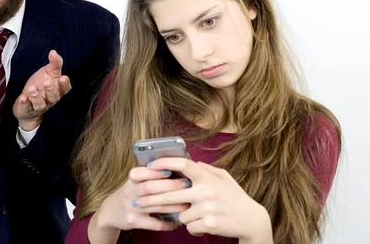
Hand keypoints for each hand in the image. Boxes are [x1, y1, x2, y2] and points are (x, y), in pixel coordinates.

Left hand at [12, 50, 71, 129]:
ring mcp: (39, 105)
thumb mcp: (48, 72)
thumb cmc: (41, 85)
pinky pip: (27, 107)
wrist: (28, 102)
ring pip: (40, 103)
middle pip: (54, 96)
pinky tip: (23, 97)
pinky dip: (25, 103)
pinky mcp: (28, 109)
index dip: (64, 84)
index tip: (63, 78)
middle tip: (47, 82)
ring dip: (36, 96)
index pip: (65, 88)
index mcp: (57, 89)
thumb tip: (53, 52)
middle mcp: (50, 99)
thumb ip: (54, 63)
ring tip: (32, 88)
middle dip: (51, 90)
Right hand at [91, 166, 188, 235]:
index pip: (139, 173)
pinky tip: (177, 222)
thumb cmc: (130, 193)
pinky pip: (154, 224)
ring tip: (187, 203)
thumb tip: (175, 168)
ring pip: (155, 206)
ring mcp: (131, 208)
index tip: (169, 170)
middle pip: (149, 187)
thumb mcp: (134, 182)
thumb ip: (149, 176)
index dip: (154, 172)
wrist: (111, 212)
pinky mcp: (134, 222)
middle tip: (186, 184)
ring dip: (173, 205)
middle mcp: (129, 192)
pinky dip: (168, 224)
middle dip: (170, 185)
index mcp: (130, 180)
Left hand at [139, 158, 272, 241]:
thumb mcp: (224, 178)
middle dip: (150, 198)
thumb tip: (190, 162)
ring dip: (183, 216)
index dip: (164, 162)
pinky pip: (189, 226)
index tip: (150, 165)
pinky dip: (193, 227)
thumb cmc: (235, 197)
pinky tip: (204, 223)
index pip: (183, 164)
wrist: (252, 220)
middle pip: (170, 194)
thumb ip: (206, 169)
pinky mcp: (208, 224)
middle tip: (136, 201)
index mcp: (208, 177)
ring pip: (180, 214)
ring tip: (198, 214)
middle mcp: (206, 191)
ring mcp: (207, 208)